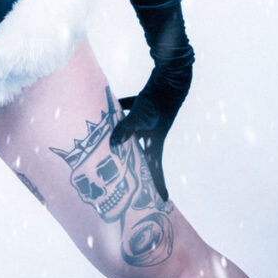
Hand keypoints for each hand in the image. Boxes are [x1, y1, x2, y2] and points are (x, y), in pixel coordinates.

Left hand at [111, 70, 188, 202]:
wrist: (172, 76)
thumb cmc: (159, 99)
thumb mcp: (141, 116)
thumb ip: (126, 129)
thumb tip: (112, 145)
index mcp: (156, 139)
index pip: (157, 167)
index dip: (159, 184)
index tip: (163, 200)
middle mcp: (153, 130)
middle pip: (142, 150)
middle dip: (133, 162)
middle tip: (124, 173)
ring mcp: (149, 116)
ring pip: (133, 130)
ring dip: (122, 134)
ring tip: (109, 139)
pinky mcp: (145, 102)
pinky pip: (129, 108)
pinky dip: (119, 108)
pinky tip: (105, 104)